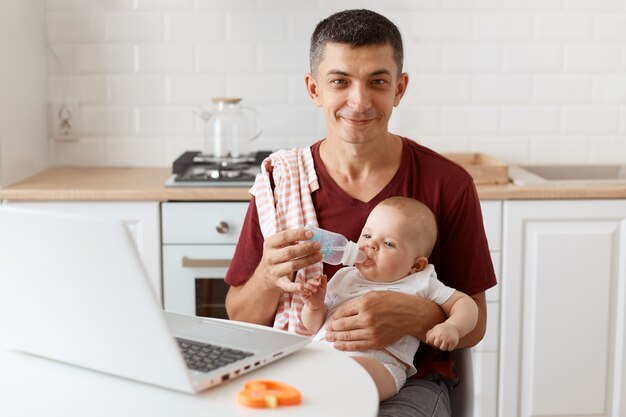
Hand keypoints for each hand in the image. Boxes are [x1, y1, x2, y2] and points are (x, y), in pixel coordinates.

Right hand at [255, 228, 321, 292]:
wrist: (265, 274)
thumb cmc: (277, 254)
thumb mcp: (279, 244)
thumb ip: (291, 238)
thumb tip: (310, 234)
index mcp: (270, 244)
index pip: (284, 236)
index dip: (298, 234)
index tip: (311, 233)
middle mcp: (270, 257)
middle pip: (289, 252)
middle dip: (306, 248)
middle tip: (318, 245)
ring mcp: (274, 271)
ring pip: (292, 266)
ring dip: (308, 261)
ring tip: (319, 256)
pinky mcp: (278, 282)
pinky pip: (287, 285)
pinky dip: (295, 287)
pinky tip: (303, 286)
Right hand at [300, 275, 326, 309]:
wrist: (318, 304)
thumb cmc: (320, 295)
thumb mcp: (323, 288)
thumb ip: (324, 282)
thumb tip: (324, 275)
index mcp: (312, 282)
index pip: (313, 278)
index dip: (316, 276)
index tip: (320, 275)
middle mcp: (307, 284)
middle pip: (309, 281)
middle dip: (314, 281)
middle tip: (319, 284)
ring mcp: (304, 289)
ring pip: (305, 286)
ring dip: (310, 287)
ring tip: (316, 290)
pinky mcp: (302, 294)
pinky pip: (301, 292)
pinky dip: (305, 291)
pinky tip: (309, 293)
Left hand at [324, 291, 438, 350]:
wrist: (410, 314)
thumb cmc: (393, 302)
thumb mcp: (373, 294)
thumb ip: (357, 302)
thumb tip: (342, 311)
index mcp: (364, 304)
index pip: (342, 312)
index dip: (334, 317)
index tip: (330, 320)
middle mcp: (366, 318)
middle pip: (342, 325)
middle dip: (332, 329)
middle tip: (326, 331)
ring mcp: (371, 331)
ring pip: (347, 337)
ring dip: (335, 338)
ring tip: (328, 338)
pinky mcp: (376, 342)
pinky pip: (356, 346)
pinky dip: (345, 346)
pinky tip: (337, 346)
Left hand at [425, 322, 459, 350]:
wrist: (454, 326)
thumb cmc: (443, 328)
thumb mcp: (435, 328)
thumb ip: (429, 334)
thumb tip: (427, 342)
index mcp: (436, 332)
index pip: (430, 340)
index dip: (432, 340)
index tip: (435, 337)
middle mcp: (441, 336)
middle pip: (436, 345)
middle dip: (438, 343)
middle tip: (441, 339)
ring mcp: (448, 339)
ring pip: (442, 348)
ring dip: (443, 346)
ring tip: (445, 341)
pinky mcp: (453, 342)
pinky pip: (449, 349)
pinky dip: (449, 347)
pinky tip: (450, 342)